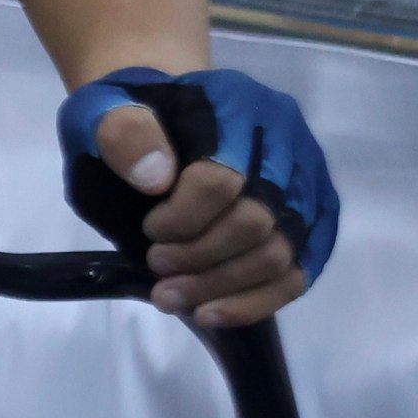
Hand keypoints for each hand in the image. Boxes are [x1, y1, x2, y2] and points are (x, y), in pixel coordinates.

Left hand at [59, 66, 334, 329]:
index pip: (222, 179)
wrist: (160, 118)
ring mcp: (307, 183)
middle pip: (257, 222)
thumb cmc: (132, 118)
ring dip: (222, 287)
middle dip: (200, 258)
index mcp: (238, 104)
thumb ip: (124, 133)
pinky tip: (210, 313)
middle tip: (157, 268)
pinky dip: (254, 302)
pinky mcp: (313, 222)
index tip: (149, 230)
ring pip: (281, 255)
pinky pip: (297, 275)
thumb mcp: (103, 110)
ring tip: (171, 296)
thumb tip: (157, 178)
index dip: (182, 219)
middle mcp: (286, 140)